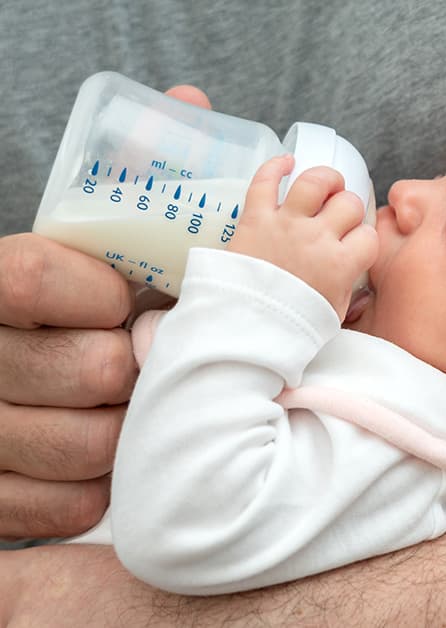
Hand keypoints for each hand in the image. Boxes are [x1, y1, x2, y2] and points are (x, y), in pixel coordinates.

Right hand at [0, 86, 209, 540]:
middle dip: (138, 368)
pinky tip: (117, 460)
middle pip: (83, 372)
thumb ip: (143, 176)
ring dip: (135, 429)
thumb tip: (189, 101)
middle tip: (153, 359)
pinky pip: (66, 507)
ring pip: (83, 446)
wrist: (33, 369)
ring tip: (143, 406)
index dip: (97, 294)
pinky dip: (106, 488)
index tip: (127, 300)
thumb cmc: (85, 300)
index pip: (33, 280)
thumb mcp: (104, 235)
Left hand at [227, 156, 377, 320]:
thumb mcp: (332, 317)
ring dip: (326, 179)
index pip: (368, 236)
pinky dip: (275, 167)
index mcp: (340, 265)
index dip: (364, 239)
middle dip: (349, 209)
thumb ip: (348, 295)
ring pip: (315, 182)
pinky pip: (264, 181)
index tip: (355, 246)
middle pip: (348, 203)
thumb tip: (359, 286)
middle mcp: (317, 238)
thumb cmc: (289, 328)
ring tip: (328, 185)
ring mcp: (286, 224)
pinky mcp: (255, 219)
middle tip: (340, 219)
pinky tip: (286, 161)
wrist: (245, 329)